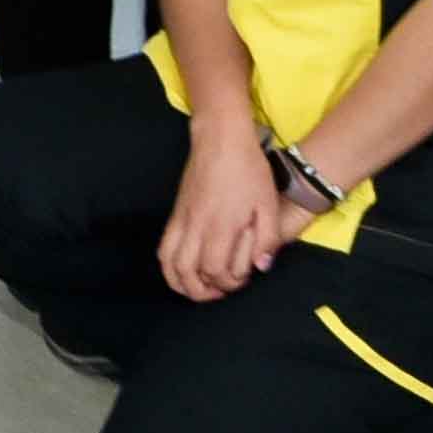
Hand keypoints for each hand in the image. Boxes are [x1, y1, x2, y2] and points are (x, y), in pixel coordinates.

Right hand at [160, 126, 299, 301]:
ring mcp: (182, 219)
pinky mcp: (176, 213)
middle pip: (186, 273)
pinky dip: (169, 265)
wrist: (221, 139)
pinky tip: (184, 267)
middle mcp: (196, 226)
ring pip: (168, 262)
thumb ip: (267, 239)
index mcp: (220, 225)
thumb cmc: (249, 170)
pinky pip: (164, 247)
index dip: (229, 283)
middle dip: (201, 291)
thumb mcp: (268, 203)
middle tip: (219, 292)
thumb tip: (262, 267)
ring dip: (180, 282)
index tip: (243, 279)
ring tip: (198, 287)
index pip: (215, 270)